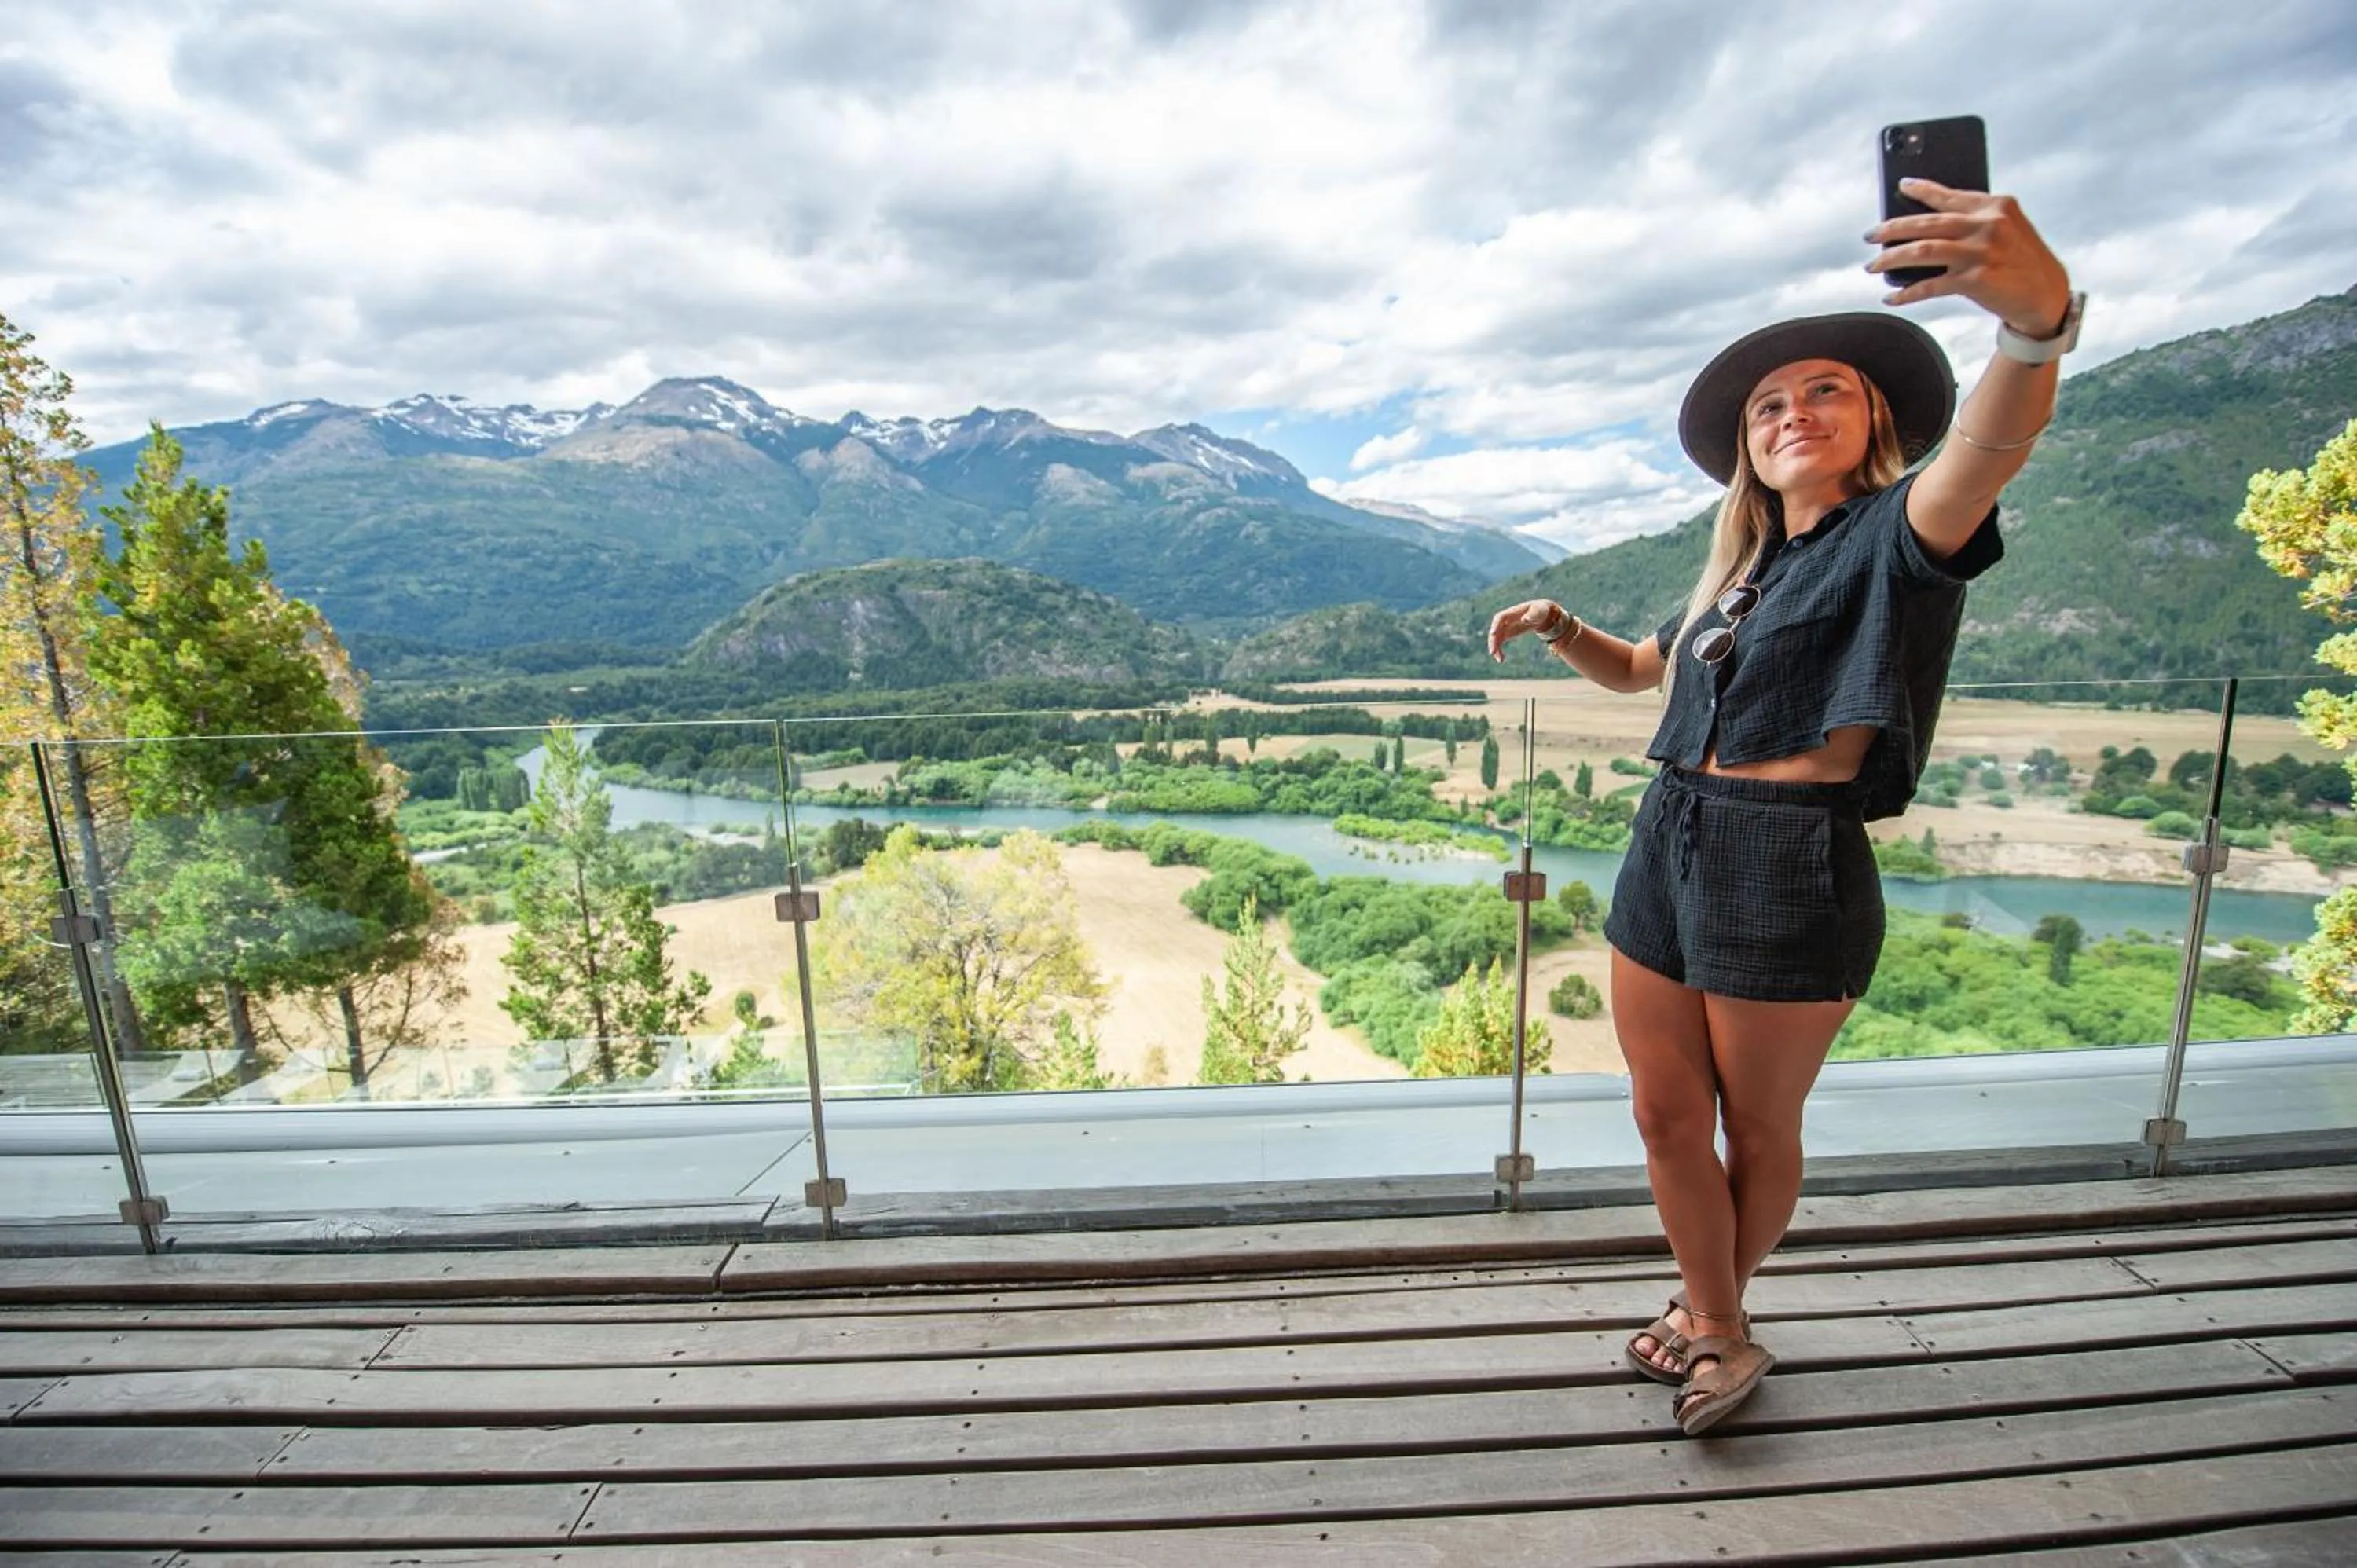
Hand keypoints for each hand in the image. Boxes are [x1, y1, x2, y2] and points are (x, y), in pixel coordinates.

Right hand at [1487, 599, 1563, 661]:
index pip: (1500, 617)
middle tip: (1492, 652)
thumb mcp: (1539, 611)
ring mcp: (1506, 627)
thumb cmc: (1540, 611)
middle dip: (1493, 640)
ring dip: (1495, 648)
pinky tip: (1501, 659)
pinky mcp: (1508, 634)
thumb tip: (1525, 619)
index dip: (1495, 625)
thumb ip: (1533, 615)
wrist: (1541, 614)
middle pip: (1495, 629)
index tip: (1493, 633)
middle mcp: (1507, 620)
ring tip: (1500, 660)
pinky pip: (1500, 642)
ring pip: (1496, 638)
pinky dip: (1499, 650)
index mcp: (1513, 612)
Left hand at [1866, 178, 2071, 337]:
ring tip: (1873, 266)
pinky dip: (1906, 293)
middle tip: (1870, 235)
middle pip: (1927, 222)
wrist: (2046, 294)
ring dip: (1891, 259)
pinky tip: (1891, 297)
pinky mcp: (1976, 280)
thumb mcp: (2007, 229)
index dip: (1922, 189)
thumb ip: (1975, 221)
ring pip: (1922, 250)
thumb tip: (1925, 228)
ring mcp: (1981, 252)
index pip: (1950, 195)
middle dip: (1891, 228)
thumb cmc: (2021, 261)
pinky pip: (1930, 285)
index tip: (1902, 185)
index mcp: (1995, 205)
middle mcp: (1988, 224)